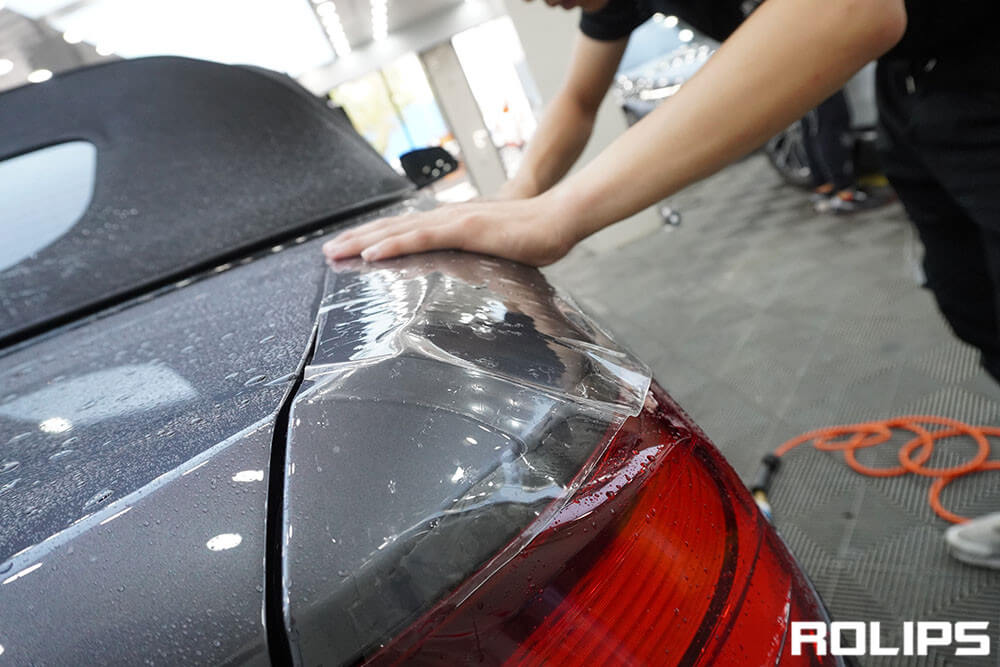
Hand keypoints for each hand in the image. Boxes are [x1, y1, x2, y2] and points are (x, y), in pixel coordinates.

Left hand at [322, 194, 577, 266]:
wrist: (560, 219)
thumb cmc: (536, 236)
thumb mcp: (499, 254)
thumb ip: (480, 263)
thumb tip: (474, 279)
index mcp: (454, 223)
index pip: (406, 231)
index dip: (376, 238)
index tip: (351, 250)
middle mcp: (447, 217)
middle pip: (392, 228)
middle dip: (357, 239)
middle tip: (327, 251)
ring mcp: (454, 221)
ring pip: (398, 231)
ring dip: (363, 241)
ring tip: (335, 252)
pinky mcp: (465, 229)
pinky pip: (421, 239)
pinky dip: (393, 245)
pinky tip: (370, 254)